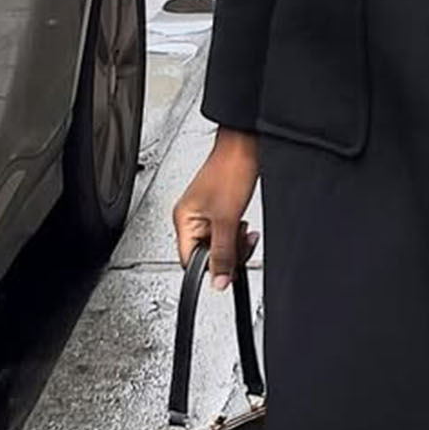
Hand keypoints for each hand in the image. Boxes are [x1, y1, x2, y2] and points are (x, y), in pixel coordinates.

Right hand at [172, 129, 261, 288]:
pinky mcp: (218, 209)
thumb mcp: (228, 220)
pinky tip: (243, 225)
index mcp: (183, 220)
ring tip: (244, 232)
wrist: (245, 148)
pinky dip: (236, 234)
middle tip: (240, 244)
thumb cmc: (230, 171)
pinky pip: (224, 233)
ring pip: (217, 245)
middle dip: (227, 253)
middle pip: (205, 254)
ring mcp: (204, 214)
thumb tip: (217, 281)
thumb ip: (223, 253)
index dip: (210, 268)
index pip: (190, 261)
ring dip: (234, 244)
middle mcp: (190, 218)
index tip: (228, 269)